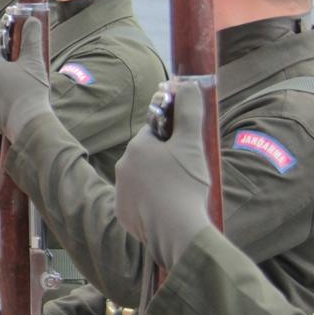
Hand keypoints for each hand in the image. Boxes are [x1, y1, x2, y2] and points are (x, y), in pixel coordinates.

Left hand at [0, 16, 50, 140]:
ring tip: (19, 95)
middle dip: (6, 73)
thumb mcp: (35, 61)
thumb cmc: (32, 91)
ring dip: (1, 88)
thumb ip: (31, 38)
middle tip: (23, 81)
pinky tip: (12, 106)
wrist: (28, 122)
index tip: (22, 64)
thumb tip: (31, 19)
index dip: (11, 57)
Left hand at [114, 81, 210, 270]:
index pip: (155, 134)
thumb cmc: (186, 184)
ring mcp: (120, 191)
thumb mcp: (193, 144)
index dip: (173, 140)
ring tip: (178, 193)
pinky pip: (137, 201)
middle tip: (186, 174)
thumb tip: (189, 84)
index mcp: (137, 147)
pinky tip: (166, 209)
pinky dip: (150, 202)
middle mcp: (122, 166)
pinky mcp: (122, 213)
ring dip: (156, 181)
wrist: (177, 230)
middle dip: (164, 161)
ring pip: (141, 178)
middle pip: (147, 156)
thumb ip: (189, 112)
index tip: (186, 151)